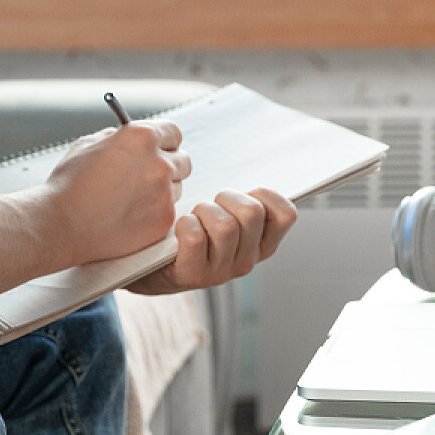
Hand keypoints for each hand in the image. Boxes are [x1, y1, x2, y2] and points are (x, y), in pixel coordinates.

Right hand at [43, 120, 190, 264]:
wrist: (61, 223)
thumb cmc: (69, 184)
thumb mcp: (89, 144)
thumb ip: (118, 138)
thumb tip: (131, 140)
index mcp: (141, 136)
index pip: (174, 133)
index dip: (165, 142)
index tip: (160, 150)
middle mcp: (159, 162)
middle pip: (183, 161)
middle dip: (169, 167)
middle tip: (149, 178)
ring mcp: (164, 192)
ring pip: (176, 189)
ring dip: (162, 193)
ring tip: (131, 201)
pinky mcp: (164, 219)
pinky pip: (168, 213)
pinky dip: (154, 215)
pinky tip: (130, 218)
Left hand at [125, 188, 298, 295]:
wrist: (148, 264)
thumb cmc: (190, 228)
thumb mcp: (224, 215)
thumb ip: (242, 199)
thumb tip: (254, 158)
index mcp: (262, 244)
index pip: (286, 214)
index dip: (266, 195)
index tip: (244, 194)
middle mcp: (248, 261)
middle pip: (252, 213)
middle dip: (227, 198)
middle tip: (211, 204)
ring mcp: (222, 272)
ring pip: (226, 226)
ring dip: (204, 211)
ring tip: (194, 217)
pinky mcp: (194, 275)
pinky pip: (195, 237)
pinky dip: (184, 224)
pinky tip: (178, 229)